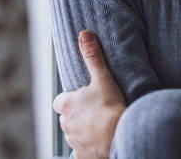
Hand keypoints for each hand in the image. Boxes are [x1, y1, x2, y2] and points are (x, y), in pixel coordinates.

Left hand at [53, 31, 125, 158]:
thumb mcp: (103, 78)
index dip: (69, 100)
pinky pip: (80, 152)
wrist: (121, 135)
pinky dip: (86, 148)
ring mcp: (73, 141)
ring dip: (82, 131)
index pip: (59, 101)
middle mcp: (65, 124)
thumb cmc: (111, 106)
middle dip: (76, 116)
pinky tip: (97, 144)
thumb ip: (93, 56)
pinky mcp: (81, 155)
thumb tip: (84, 34)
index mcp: (66, 104)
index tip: (82, 99)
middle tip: (95, 112)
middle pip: (66, 118)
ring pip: (73, 134)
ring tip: (100, 127)